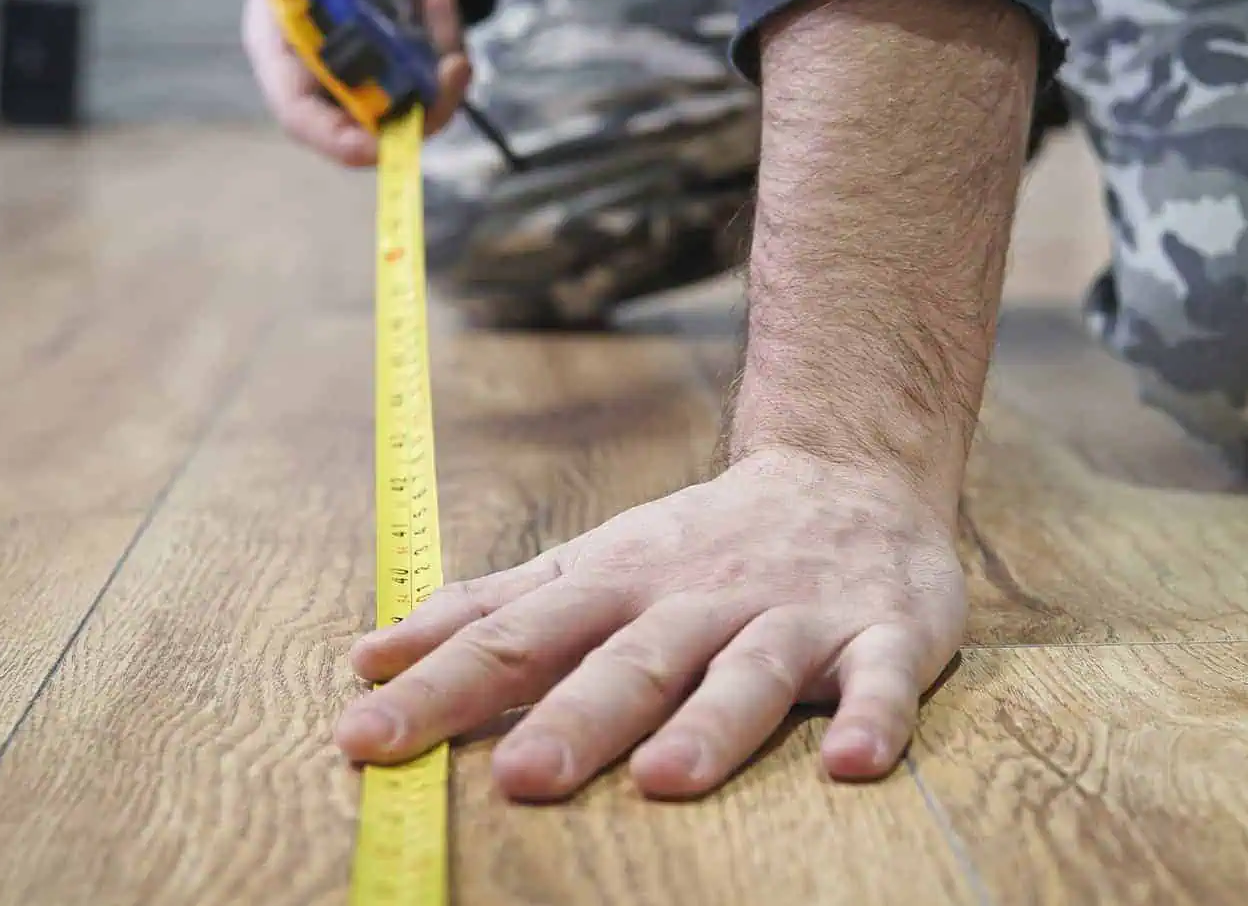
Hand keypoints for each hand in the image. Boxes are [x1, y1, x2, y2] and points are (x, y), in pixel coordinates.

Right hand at [241, 0, 471, 166]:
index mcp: (282, 50)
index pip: (301, 116)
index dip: (335, 140)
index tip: (374, 146)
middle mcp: (325, 71)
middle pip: (365, 129)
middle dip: (414, 115)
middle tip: (451, 67)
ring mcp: (370, 69)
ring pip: (410, 112)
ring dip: (442, 84)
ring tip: (443, 8)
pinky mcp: (407, 58)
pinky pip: (435, 81)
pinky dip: (450, 51)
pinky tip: (441, 0)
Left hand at [334, 450, 967, 800]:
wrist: (849, 468)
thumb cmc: (700, 542)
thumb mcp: (588, 564)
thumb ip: (487, 611)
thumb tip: (370, 656)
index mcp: (615, 587)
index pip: (513, 641)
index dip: (437, 689)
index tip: (364, 739)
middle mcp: (696, 600)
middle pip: (628, 661)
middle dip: (573, 716)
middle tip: (517, 777)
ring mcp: (792, 615)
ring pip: (748, 671)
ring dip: (710, 723)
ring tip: (664, 779)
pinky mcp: (882, 633)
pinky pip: (884, 680)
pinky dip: (874, 717)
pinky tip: (853, 764)